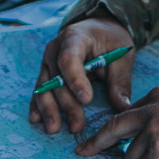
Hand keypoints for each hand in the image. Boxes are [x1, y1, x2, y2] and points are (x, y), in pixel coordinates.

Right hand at [30, 16, 135, 135]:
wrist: (97, 29)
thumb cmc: (110, 40)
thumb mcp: (121, 55)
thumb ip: (120, 80)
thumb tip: (122, 106)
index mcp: (75, 38)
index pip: (69, 59)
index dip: (76, 80)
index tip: (87, 100)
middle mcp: (55, 49)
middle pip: (56, 79)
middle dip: (66, 104)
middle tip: (77, 125)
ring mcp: (47, 61)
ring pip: (44, 87)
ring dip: (49, 109)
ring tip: (54, 129)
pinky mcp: (46, 73)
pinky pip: (39, 91)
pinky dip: (37, 105)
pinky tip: (36, 120)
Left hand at [77, 85, 158, 158]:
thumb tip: (150, 131)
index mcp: (157, 96)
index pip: (126, 114)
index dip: (115, 129)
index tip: (99, 136)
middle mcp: (150, 111)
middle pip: (114, 129)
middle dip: (97, 143)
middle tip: (84, 151)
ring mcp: (152, 131)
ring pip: (131, 158)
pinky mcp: (158, 152)